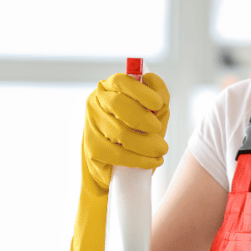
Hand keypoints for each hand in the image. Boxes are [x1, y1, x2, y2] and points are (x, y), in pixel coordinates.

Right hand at [71, 72, 169, 250]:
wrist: (118, 169)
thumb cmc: (138, 135)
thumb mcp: (152, 115)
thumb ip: (158, 102)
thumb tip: (160, 95)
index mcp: (110, 88)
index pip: (122, 80)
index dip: (141, 91)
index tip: (158, 104)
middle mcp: (96, 103)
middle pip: (120, 105)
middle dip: (144, 120)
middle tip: (158, 132)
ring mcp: (91, 125)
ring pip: (120, 132)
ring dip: (145, 143)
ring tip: (160, 150)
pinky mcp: (91, 148)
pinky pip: (116, 153)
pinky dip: (137, 159)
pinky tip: (151, 162)